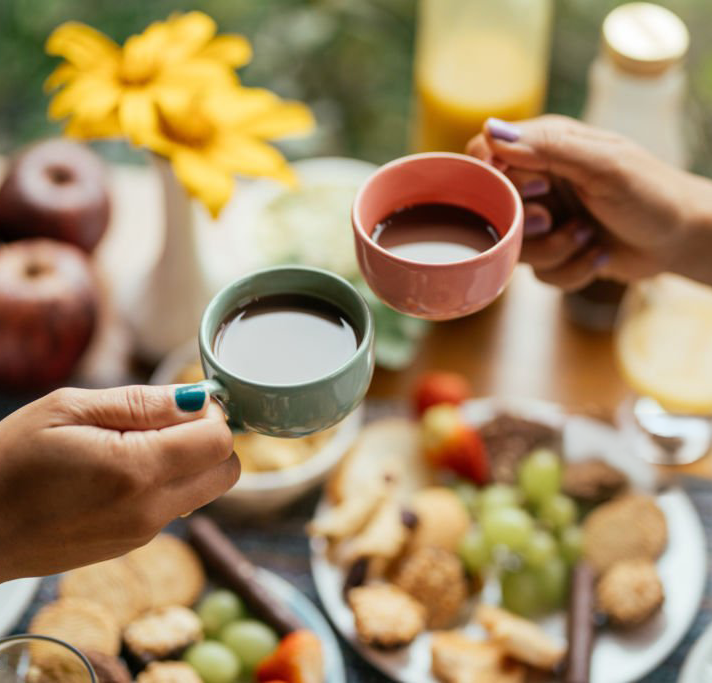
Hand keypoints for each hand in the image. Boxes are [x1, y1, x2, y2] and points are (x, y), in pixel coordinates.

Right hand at [0, 384, 237, 580]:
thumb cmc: (8, 461)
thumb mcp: (69, 410)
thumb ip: (142, 403)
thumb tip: (198, 398)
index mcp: (137, 471)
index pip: (219, 441)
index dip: (210, 413)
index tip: (181, 403)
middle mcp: (150, 510)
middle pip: (226, 470)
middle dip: (209, 439)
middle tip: (165, 422)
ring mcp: (143, 534)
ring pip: (205, 489)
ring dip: (189, 462)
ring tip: (135, 445)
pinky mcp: (133, 544)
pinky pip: (176, 506)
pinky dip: (167, 483)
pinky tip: (122, 471)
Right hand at [468, 115, 711, 289]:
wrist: (680, 240)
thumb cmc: (651, 193)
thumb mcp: (603, 165)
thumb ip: (548, 147)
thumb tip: (491, 131)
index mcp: (545, 147)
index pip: (485, 154)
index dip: (493, 177)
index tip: (527, 189)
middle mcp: (538, 182)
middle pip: (492, 208)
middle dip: (526, 223)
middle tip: (551, 219)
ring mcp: (543, 220)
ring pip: (514, 248)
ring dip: (554, 250)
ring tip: (587, 237)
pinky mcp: (552, 253)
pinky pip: (539, 274)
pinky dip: (571, 269)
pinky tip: (597, 255)